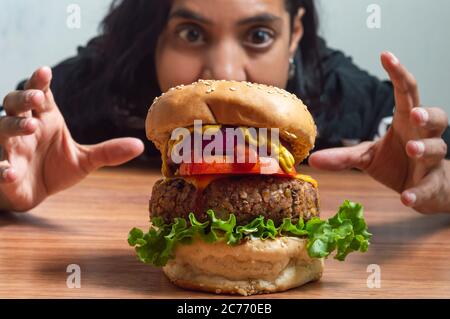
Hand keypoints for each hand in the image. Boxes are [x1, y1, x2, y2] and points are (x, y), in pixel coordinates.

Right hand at [0, 67, 143, 211]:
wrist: (34, 192)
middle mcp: (24, 128)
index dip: (40, 82)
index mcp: (45, 119)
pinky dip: (2, 168)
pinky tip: (10, 171)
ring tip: (29, 126)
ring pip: (3, 128)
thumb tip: (140, 146)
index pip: (40, 95)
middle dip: (24, 97)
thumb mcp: (85, 159)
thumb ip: (108, 152)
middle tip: (37, 97)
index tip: (45, 71)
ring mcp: (10, 148)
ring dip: (14, 125)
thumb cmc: (56, 168)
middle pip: (15, 104)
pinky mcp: (3, 171)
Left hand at [309, 52, 449, 213]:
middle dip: (428, 114)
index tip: (385, 54)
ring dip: (426, 147)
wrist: (423, 189)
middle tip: (415, 113)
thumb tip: (313, 158)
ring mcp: (431, 162)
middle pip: (436, 117)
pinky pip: (428, 187)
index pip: (406, 93)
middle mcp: (422, 137)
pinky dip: (418, 192)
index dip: (398, 74)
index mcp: (405, 124)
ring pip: (437, 149)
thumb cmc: (397, 163)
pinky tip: (406, 197)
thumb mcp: (367, 157)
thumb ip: (344, 156)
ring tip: (412, 148)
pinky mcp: (432, 186)